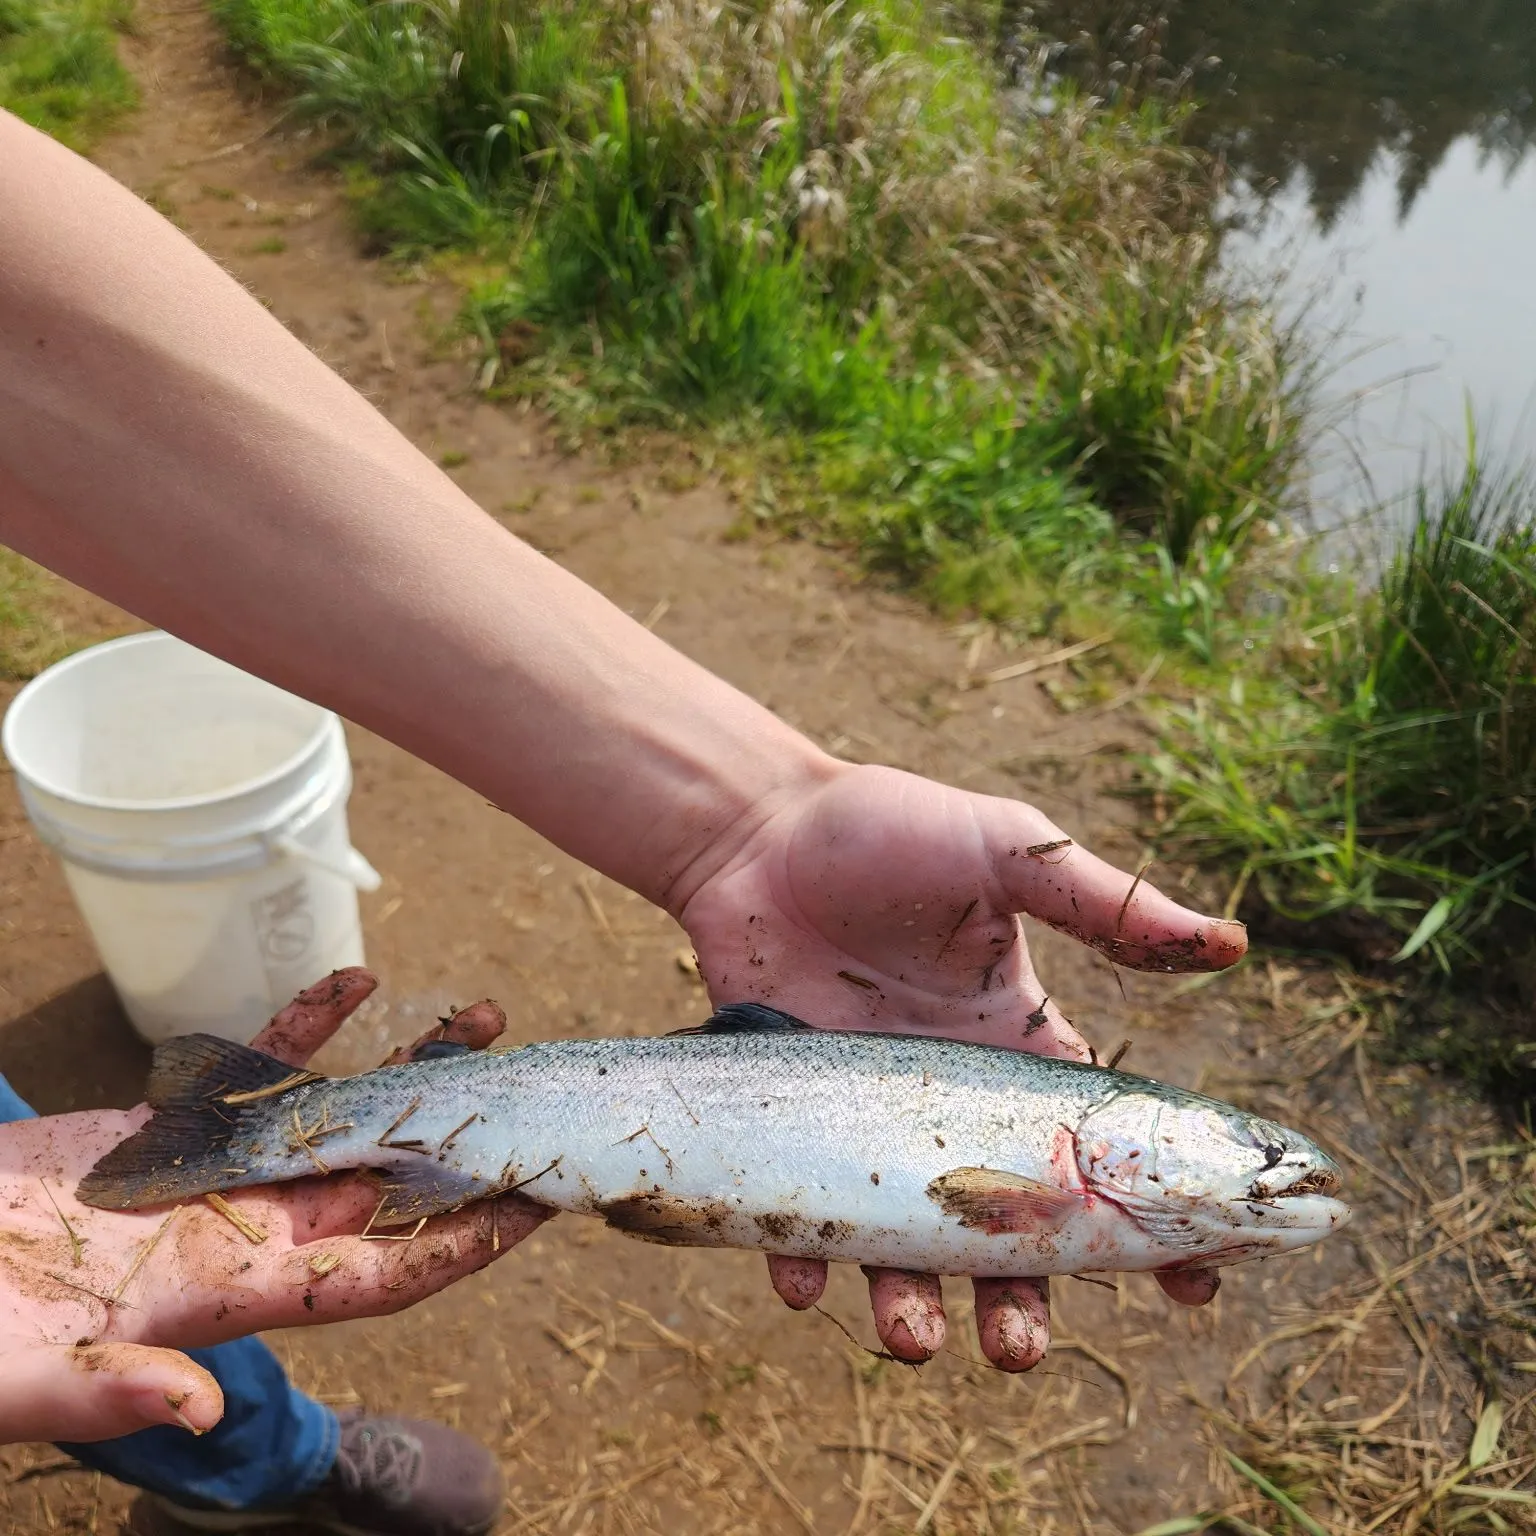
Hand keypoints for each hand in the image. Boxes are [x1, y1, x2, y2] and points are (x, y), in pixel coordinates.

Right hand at [0, 970, 548, 1445]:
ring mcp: (209, 1175)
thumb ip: (108, 1390)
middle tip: (537, 1083)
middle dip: (465, 1137)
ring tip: (483, 1016)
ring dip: (407, 1066)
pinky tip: (354, 981)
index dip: (462, 1243)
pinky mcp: (162, 1128)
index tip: (539, 1204)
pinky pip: (252, 1071)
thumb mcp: (18, 1375)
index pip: (378, 1273)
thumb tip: (196, 1407)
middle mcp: (241, 1232)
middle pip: (384, 1180)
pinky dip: (303, 1027)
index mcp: (228, 1295)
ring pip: (335, 1114)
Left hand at [679, 763, 1243, 1368]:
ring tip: (912, 1341)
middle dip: (1018, 1300)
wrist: (757, 828)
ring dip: (912, 1305)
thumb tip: (1235, 947)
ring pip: (904, 1243)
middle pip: (1003, 1230)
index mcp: (1018, 1051)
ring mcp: (868, 1122)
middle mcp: (952, 1106)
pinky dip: (799, 1256)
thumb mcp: (1006, 854)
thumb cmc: (888, 831)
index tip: (1194, 1290)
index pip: (1098, 1158)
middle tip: (1020, 1349)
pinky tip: (800, 1283)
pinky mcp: (790, 1121)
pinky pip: (795, 1211)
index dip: (1149, 1227)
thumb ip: (1104, 904)